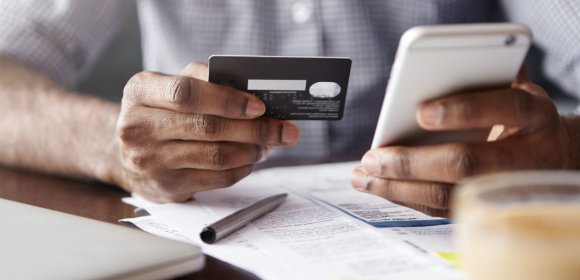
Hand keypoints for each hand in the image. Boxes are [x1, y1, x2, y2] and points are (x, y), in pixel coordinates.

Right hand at [113, 63, 299, 201]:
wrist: (127, 153)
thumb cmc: (160, 112)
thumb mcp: (170, 84)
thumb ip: (205, 79)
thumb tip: (253, 91)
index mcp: (140, 91)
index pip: (186, 94)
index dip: (227, 100)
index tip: (259, 106)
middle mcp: (138, 127)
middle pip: (208, 128)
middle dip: (255, 129)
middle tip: (283, 129)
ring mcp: (150, 161)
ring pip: (217, 156)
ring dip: (253, 150)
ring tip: (269, 143)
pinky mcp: (167, 187)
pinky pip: (217, 178)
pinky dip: (243, 168)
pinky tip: (252, 158)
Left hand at [351, 67, 573, 216]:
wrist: (552, 156)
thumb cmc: (520, 117)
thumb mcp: (513, 88)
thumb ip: (482, 74)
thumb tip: (433, 67)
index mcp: (534, 115)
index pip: (503, 107)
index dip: (463, 109)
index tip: (421, 111)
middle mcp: (525, 156)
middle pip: (466, 162)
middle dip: (412, 162)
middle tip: (374, 158)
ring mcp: (504, 189)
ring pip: (448, 195)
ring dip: (398, 188)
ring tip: (363, 177)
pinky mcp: (483, 207)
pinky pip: (441, 208)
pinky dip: (406, 198)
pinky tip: (380, 186)